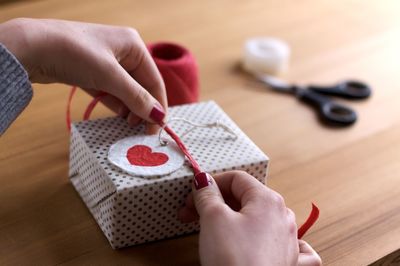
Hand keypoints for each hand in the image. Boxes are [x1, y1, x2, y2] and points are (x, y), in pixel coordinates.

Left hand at [0, 18, 166, 132]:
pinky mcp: (91, 72)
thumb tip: (159, 116)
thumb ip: (136, 97)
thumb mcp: (110, 76)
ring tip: (129, 126)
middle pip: (141, 86)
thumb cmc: (73, 53)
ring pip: (126, 90)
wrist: (29, 47)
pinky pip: (110, 91)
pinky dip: (115, 104)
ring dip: (129, 109)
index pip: (154, 80)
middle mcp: (123, 52)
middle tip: (141, 130)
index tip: (157, 128)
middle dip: (142, 108)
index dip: (158, 105)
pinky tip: (119, 118)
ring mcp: (106, 62)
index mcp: (134, 46)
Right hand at [178, 171, 320, 265]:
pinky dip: (275, 238)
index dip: (211, 184)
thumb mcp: (213, 218)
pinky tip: (271, 240)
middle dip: (216, 203)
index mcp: (267, 200)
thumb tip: (204, 181)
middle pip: (246, 198)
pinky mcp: (287, 261)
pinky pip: (288, 243)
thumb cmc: (235, 260)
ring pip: (260, 218)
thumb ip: (207, 195)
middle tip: (192, 213)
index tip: (193, 196)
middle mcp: (283, 217)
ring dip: (233, 218)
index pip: (236, 178)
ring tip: (214, 229)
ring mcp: (288, 240)